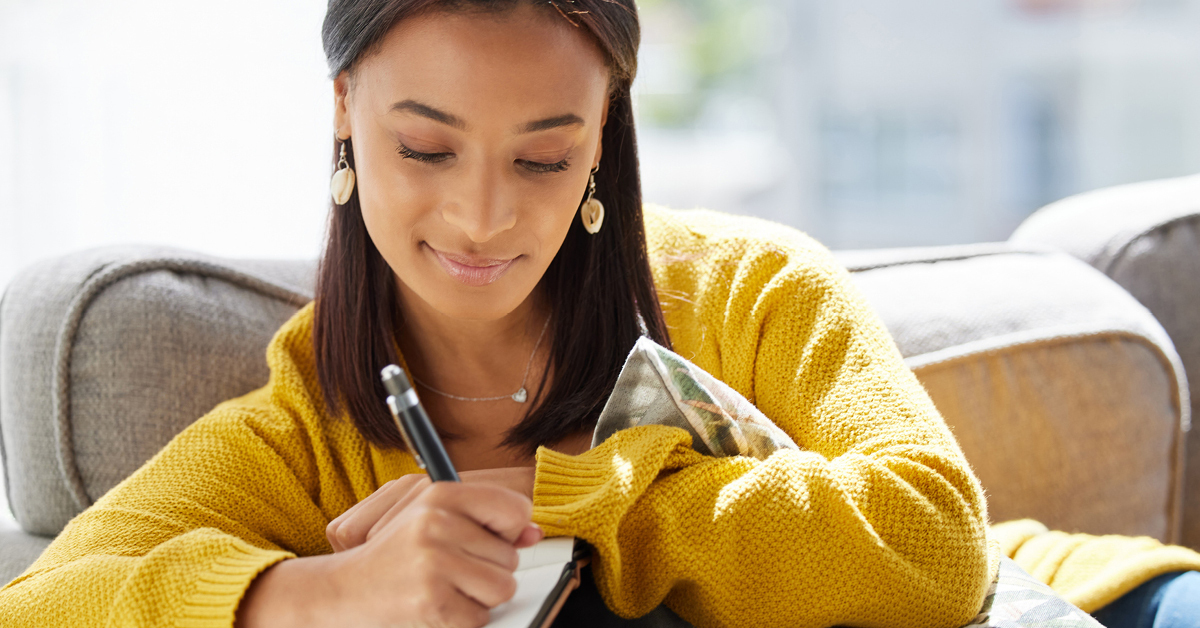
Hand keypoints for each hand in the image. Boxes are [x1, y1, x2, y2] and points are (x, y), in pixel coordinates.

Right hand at [238, 481, 541, 627]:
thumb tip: (533, 533)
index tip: (491, 538)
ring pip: (502, 587)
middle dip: (487, 570)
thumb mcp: (433, 522)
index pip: (514, 508)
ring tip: (445, 588)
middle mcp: (435, 522)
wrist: (341, 592)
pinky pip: (480, 617)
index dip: (511, 530)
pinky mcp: (432, 600)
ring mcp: (433, 562)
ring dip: (479, 597)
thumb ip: (485, 523)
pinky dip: (463, 620)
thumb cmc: (393, 558)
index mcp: (438, 494)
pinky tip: (436, 606)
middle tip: (450, 570)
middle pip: (510, 556)